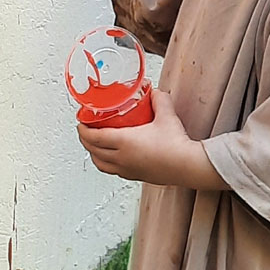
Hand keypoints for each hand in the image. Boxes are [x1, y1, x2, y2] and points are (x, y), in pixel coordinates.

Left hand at [76, 90, 219, 188]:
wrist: (188, 165)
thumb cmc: (176, 145)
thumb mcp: (166, 115)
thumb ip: (159, 100)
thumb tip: (154, 92)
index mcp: (123, 142)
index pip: (93, 137)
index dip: (83, 130)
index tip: (80, 123)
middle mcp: (121, 158)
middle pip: (93, 151)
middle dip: (85, 140)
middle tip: (85, 131)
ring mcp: (127, 170)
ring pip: (101, 164)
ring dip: (94, 154)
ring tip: (94, 146)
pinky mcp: (136, 177)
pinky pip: (113, 171)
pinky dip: (107, 163)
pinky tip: (113, 159)